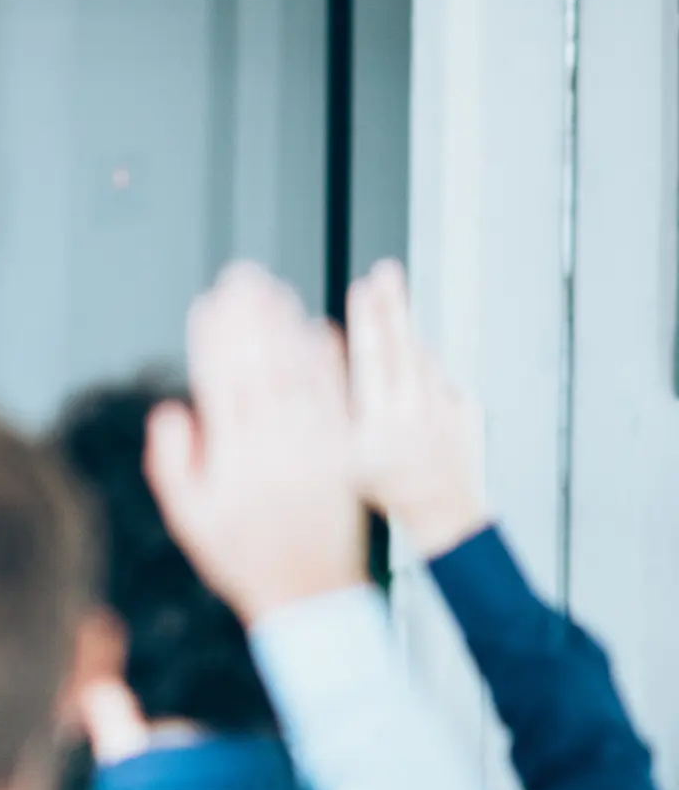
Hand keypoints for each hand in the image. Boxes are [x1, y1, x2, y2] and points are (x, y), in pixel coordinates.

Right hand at [146, 262, 366, 623]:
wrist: (308, 595)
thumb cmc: (242, 557)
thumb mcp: (189, 519)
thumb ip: (174, 464)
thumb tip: (172, 411)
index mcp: (234, 462)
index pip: (221, 385)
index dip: (213, 341)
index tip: (207, 304)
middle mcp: (276, 450)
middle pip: (261, 369)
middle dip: (250, 318)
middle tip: (243, 276)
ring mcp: (313, 450)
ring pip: (299, 377)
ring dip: (287, 329)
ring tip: (276, 290)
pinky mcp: (343, 454)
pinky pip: (336, 400)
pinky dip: (327, 363)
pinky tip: (318, 331)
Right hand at [348, 259, 487, 555]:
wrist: (444, 516)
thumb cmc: (385, 491)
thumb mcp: (343, 458)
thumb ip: (334, 405)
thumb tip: (323, 356)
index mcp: (382, 422)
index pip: (373, 359)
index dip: (367, 321)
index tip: (362, 289)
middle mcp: (416, 410)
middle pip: (403, 347)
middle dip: (392, 306)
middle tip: (386, 272)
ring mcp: (445, 408)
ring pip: (424, 359)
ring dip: (408, 329)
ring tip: (393, 298)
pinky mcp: (465, 411)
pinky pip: (442, 379)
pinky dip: (425, 366)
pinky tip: (413, 359)